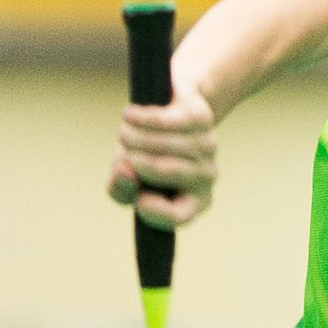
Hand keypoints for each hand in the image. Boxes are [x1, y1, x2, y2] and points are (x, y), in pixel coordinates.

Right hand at [109, 80, 217, 229]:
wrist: (170, 112)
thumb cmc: (146, 155)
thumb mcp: (127, 178)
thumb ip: (120, 187)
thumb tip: (124, 172)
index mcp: (194, 202)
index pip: (177, 215)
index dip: (154, 210)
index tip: (137, 199)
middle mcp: (206, 176)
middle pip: (164, 170)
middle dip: (132, 159)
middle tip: (121, 151)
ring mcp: (208, 146)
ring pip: (163, 143)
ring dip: (132, 136)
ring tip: (123, 132)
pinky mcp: (201, 118)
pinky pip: (164, 120)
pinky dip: (140, 119)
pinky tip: (128, 115)